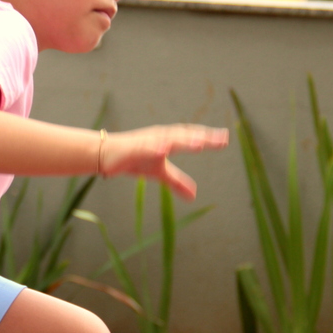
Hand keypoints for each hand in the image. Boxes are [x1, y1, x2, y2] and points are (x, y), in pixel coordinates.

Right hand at [100, 125, 227, 199]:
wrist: (106, 155)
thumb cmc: (134, 160)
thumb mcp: (160, 173)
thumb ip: (177, 182)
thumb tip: (194, 196)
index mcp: (168, 141)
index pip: (192, 138)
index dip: (208, 138)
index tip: (225, 140)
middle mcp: (160, 137)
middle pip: (185, 136)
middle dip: (202, 137)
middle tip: (221, 139)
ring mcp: (147, 141)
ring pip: (168, 140)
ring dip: (183, 140)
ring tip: (199, 144)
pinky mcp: (133, 148)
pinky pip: (145, 147)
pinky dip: (154, 147)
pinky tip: (164, 149)